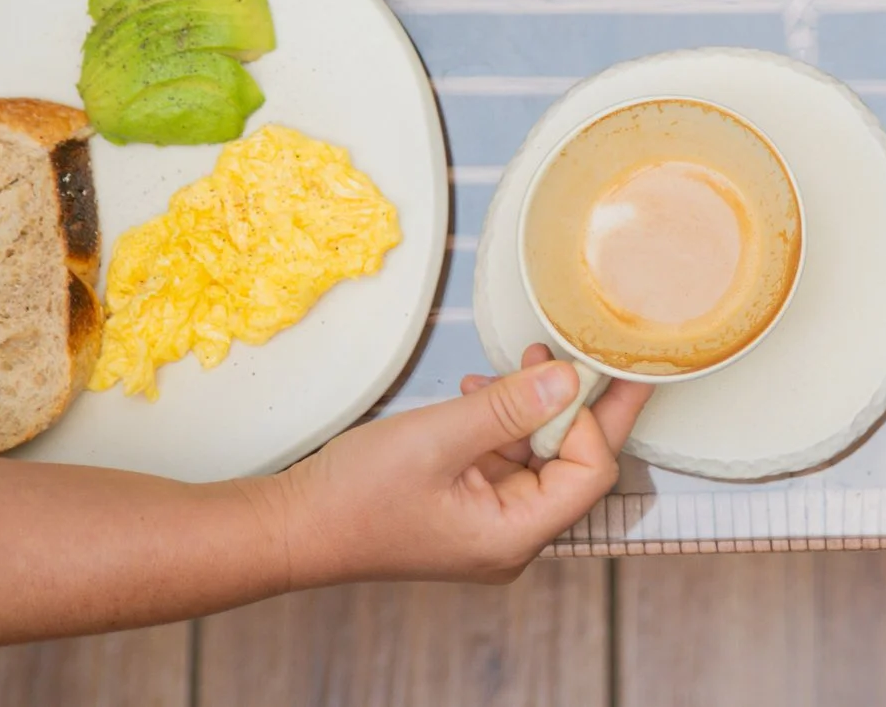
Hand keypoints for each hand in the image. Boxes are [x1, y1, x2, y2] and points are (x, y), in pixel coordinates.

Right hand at [269, 351, 649, 584]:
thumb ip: (509, 408)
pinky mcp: (470, 505)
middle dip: (577, 405)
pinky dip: (505, 421)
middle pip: (575, 465)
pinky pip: (508, 458)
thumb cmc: (355, 496)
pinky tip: (481, 390)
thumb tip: (571, 379)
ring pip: (541, 456)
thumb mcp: (438, 438)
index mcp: (513, 536)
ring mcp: (491, 522)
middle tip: (592, 349)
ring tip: (520, 361)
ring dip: (536, 407)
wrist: (293, 526)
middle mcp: (512, 537)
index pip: (590, 474)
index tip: (586, 367)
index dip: (592, 419)